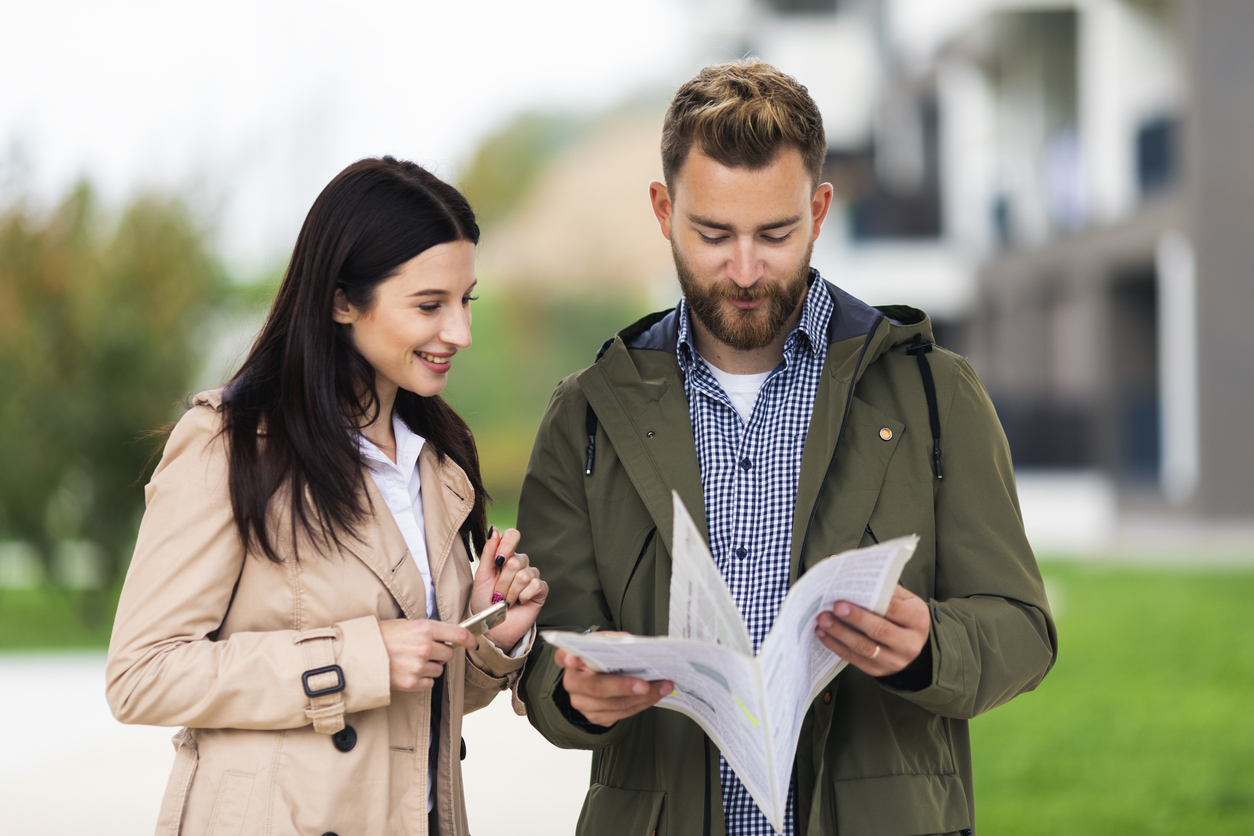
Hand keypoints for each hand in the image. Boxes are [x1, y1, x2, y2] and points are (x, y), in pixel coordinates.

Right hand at [378, 618, 476, 691]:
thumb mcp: (406, 624)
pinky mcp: (412, 682)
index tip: (474, 644)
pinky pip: (429, 683)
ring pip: (439, 670)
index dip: (470, 640)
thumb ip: (428, 630)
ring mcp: (419, 666)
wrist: (358, 655)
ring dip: (429, 667)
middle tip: (422, 651)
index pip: (458, 634)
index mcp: (425, 628)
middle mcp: (425, 647)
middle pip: (448, 654)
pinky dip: (422, 680)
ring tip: (410, 661)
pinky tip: (408, 672)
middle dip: (439, 654)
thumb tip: (446, 636)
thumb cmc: (380, 637)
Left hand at [470, 526, 547, 650]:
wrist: (491, 627)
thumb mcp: (481, 576)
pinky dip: (524, 596)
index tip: (498, 561)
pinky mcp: (540, 590)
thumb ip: (488, 552)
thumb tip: (494, 530)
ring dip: (511, 592)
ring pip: (525, 575)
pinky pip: (536, 585)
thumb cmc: (484, 602)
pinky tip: (520, 602)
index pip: (512, 536)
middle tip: (498, 593)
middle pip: (516, 561)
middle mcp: (520, 564)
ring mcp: (531, 577)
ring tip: (506, 600)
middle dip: (503, 581)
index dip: (507, 546)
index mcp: (505, 557)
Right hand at [556, 637, 672, 726]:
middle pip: (597, 687)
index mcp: (570, 659)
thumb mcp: (603, 642)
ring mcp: (582, 704)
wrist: (596, 676)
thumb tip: (630, 644)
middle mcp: (573, 683)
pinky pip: (621, 714)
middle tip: (645, 684)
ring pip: (614, 705)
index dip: (568, 658)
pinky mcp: (596, 717)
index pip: (563, 658)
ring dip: (642, 698)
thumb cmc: (600, 655)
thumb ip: (612, 641)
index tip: (573, 657)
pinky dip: (641, 704)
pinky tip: (654, 695)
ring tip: (663, 687)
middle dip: (624, 687)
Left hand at [814, 585, 930, 676]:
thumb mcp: (903, 600)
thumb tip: (850, 579)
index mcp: (918, 619)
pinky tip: (824, 634)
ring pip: (863, 648)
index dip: (868, 606)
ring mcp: (895, 660)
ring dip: (839, 633)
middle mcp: (910, 643)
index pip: (893, 610)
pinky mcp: (879, 671)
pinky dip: (836, 646)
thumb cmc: (903, 616)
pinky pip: (855, 659)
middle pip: (878, 631)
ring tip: (822, 621)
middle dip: (853, 619)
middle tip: (832, 609)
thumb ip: (882, 590)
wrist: (912, 644)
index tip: (845, 600)